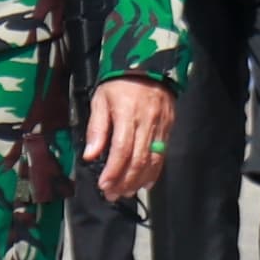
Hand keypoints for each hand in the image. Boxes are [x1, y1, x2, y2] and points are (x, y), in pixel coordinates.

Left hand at [86, 77, 174, 203]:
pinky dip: (154, 172)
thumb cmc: (119, 83)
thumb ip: (96, 128)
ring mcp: (161, 126)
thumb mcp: (101, 100)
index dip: (113, 171)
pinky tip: (144, 183)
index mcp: (126, 114)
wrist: (149, 64)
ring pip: (153, 161)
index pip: (122, 150)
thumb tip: (90, 155)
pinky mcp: (169, 128)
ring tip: (126, 192)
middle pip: (138, 160)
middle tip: (113, 195)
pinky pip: (162, 155)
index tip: (103, 185)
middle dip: (125, 182)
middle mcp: (146, 122)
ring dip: (139, 181)